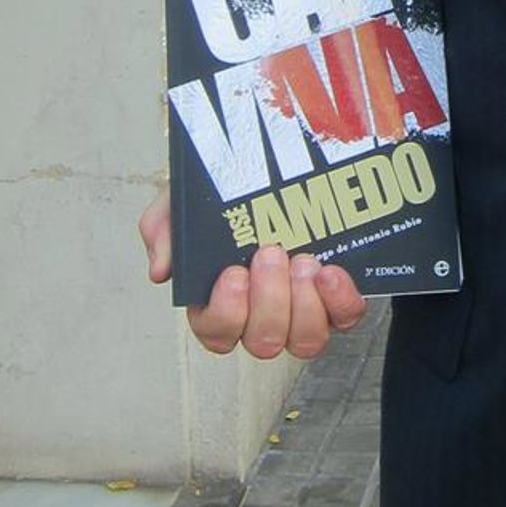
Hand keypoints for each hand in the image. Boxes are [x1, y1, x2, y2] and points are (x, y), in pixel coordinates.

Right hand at [138, 190, 367, 359]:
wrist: (272, 165)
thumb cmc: (223, 197)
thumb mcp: (182, 202)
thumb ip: (163, 230)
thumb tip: (161, 270)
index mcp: (218, 302)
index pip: (216, 332)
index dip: (226, 312)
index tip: (233, 273)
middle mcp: (261, 316)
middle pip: (263, 341)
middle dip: (270, 301)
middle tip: (271, 253)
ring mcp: (301, 311)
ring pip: (304, 341)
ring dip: (305, 305)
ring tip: (304, 262)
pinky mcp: (336, 300)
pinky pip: (344, 318)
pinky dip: (340, 301)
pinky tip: (331, 272)